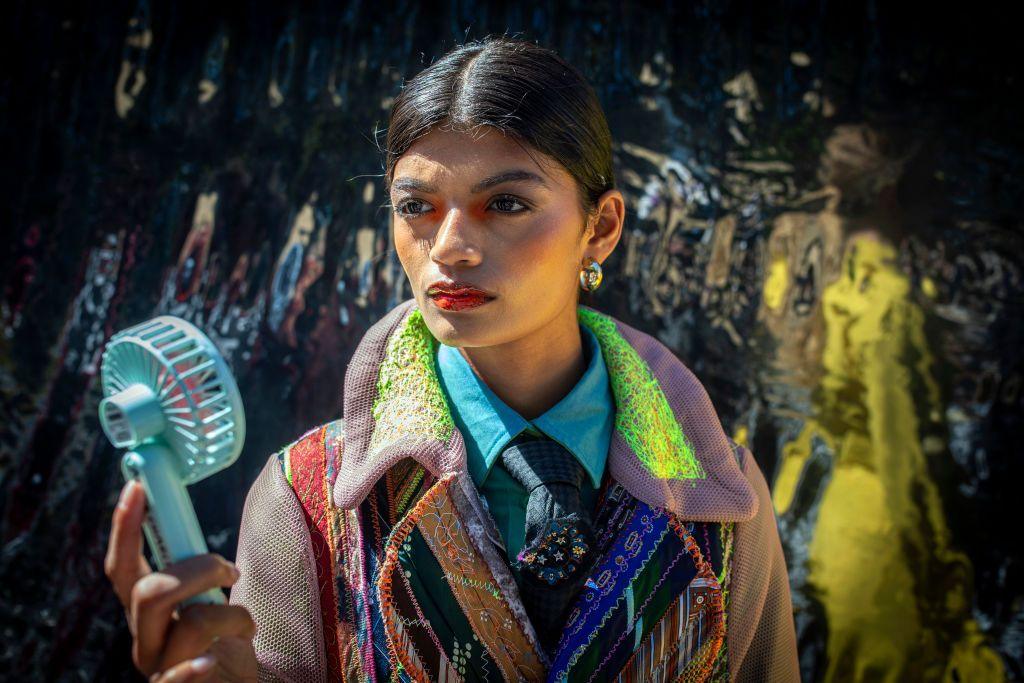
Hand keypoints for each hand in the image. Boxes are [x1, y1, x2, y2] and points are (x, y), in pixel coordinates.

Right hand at [105, 480, 258, 680]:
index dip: (124, 526)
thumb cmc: (224, 644)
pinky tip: (210, 661)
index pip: (123, 566)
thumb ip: (197, 575)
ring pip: (189, 622)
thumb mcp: (210, 603)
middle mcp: (144, 638)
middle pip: (148, 591)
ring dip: (231, 615)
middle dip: (198, 568)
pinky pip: (179, 675)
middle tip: (231, 572)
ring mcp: (157, 667)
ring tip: (244, 626)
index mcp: (147, 611)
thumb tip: (191, 529)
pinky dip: (196, 665)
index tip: (137, 486)